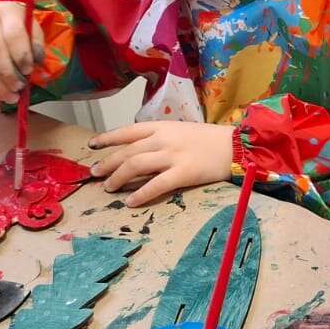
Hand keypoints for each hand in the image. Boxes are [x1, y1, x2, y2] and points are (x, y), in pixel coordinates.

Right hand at [0, 0, 42, 102]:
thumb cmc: (15, 25)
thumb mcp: (30, 27)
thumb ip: (36, 43)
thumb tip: (36, 63)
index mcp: (5, 11)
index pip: (13, 34)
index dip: (22, 55)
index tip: (29, 71)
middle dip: (8, 74)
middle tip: (19, 87)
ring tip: (11, 96)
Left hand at [90, 121, 233, 206]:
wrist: (236, 145)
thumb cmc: (209, 139)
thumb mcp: (181, 130)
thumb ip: (161, 137)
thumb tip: (140, 149)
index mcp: (162, 126)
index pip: (127, 131)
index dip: (107, 138)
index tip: (92, 146)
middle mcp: (163, 139)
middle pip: (127, 151)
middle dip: (108, 163)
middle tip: (95, 173)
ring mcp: (173, 155)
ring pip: (135, 165)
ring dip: (118, 177)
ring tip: (108, 187)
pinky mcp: (184, 172)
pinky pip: (156, 184)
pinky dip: (140, 194)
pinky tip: (130, 202)